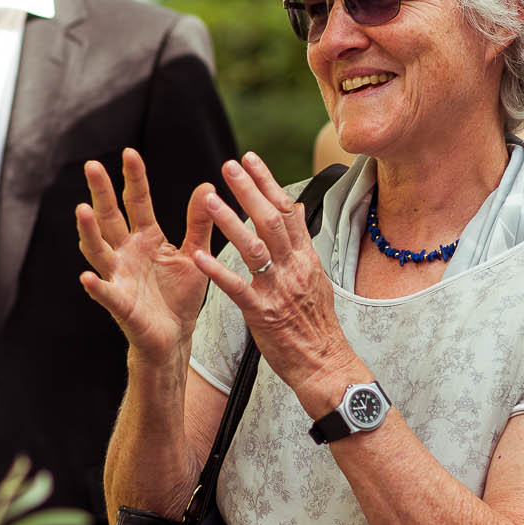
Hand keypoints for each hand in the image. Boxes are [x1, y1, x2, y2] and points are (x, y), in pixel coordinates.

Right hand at [77, 148, 217, 360]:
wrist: (176, 337)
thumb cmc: (180, 295)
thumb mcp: (195, 253)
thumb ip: (199, 223)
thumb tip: (207, 186)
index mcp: (146, 238)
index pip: (137, 202)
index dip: (133, 179)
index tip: (130, 152)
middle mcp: (126, 253)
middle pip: (110, 217)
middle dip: (101, 192)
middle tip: (92, 166)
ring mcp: (120, 277)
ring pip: (99, 250)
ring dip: (89, 231)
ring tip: (82, 210)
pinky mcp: (121, 305)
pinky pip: (106, 294)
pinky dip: (96, 286)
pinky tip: (87, 277)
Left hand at [192, 153, 359, 410]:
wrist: (325, 364)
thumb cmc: (317, 326)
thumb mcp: (317, 280)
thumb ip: (302, 247)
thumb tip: (296, 212)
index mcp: (306, 259)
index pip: (288, 210)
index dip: (268, 182)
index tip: (250, 160)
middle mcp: (294, 268)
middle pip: (271, 220)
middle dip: (249, 190)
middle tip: (228, 166)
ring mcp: (278, 290)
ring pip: (253, 247)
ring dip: (229, 221)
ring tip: (208, 199)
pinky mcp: (262, 313)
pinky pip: (236, 287)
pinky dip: (217, 270)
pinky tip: (198, 256)